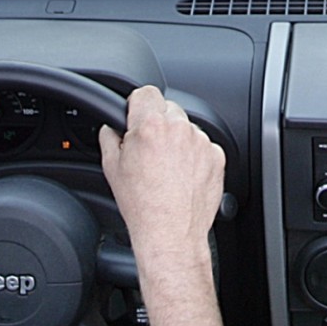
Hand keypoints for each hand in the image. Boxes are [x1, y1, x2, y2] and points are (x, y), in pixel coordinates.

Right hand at [98, 86, 223, 275]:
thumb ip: (109, 138)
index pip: (145, 92)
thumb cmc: (142, 205)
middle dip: (158, 124)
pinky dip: (193, 155)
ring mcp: (200, 142)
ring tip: (167, 168)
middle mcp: (178, 129)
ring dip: (177, 140)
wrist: (170, 233)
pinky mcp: (216, 156)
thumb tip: (110, 128)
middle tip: (150, 149)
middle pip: (167, 109)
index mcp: (150, 126)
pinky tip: (182, 176)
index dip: (138, 105)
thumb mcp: (112, 168)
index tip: (136, 116)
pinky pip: (202, 146)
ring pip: (186, 128)